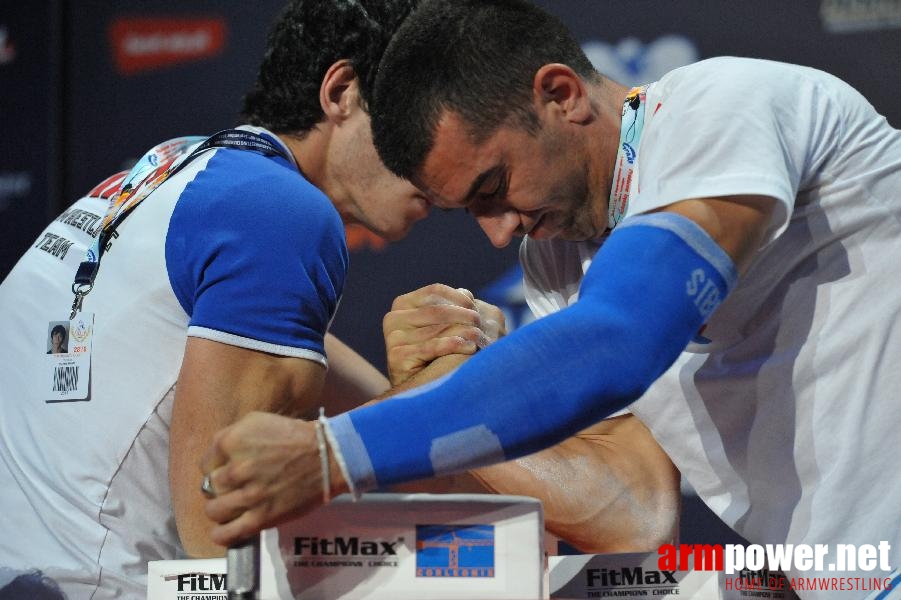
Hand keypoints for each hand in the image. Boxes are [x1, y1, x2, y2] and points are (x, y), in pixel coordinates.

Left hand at [200, 411, 342, 545]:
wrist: (328, 457)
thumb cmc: (294, 436)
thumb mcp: (257, 421)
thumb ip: (231, 436)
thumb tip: (215, 459)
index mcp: (233, 441)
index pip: (205, 464)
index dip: (216, 468)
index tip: (228, 470)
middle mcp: (237, 468)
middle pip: (209, 487)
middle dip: (219, 487)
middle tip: (235, 487)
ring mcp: (248, 495)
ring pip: (214, 510)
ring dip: (220, 509)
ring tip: (232, 507)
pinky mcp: (261, 518)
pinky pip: (227, 534)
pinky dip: (221, 534)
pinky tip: (226, 529)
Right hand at [383, 283, 506, 385]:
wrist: (418, 387)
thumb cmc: (434, 353)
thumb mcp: (441, 326)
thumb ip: (451, 308)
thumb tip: (465, 293)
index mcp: (402, 304)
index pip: (434, 292)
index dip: (458, 298)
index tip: (475, 306)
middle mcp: (393, 318)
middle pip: (437, 310)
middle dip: (464, 315)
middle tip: (481, 323)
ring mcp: (393, 338)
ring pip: (437, 328)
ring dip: (464, 331)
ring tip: (480, 337)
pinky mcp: (396, 356)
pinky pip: (432, 347)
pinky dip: (454, 345)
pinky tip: (470, 347)